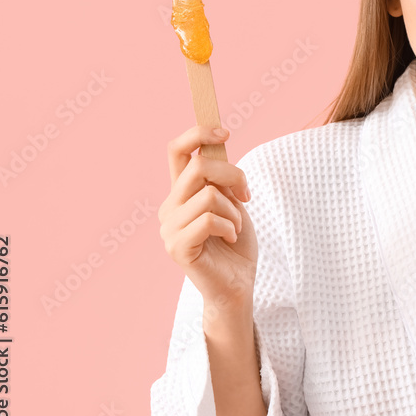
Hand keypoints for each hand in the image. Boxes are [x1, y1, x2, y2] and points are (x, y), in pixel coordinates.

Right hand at [159, 126, 257, 312]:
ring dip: (234, 211)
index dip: (198, 133)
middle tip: (246, 195)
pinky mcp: (176, 247)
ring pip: (209, 195)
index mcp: (181, 192)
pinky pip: (209, 220)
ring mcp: (169, 228)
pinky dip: (229, 226)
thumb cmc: (236, 244)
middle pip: (200, 167)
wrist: (238, 284)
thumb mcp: (232, 203)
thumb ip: (220, 180)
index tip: (225, 132)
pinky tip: (230, 239)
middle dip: (234, 176)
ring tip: (235, 228)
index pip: (177, 150)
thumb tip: (216, 147)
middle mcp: (169, 206)